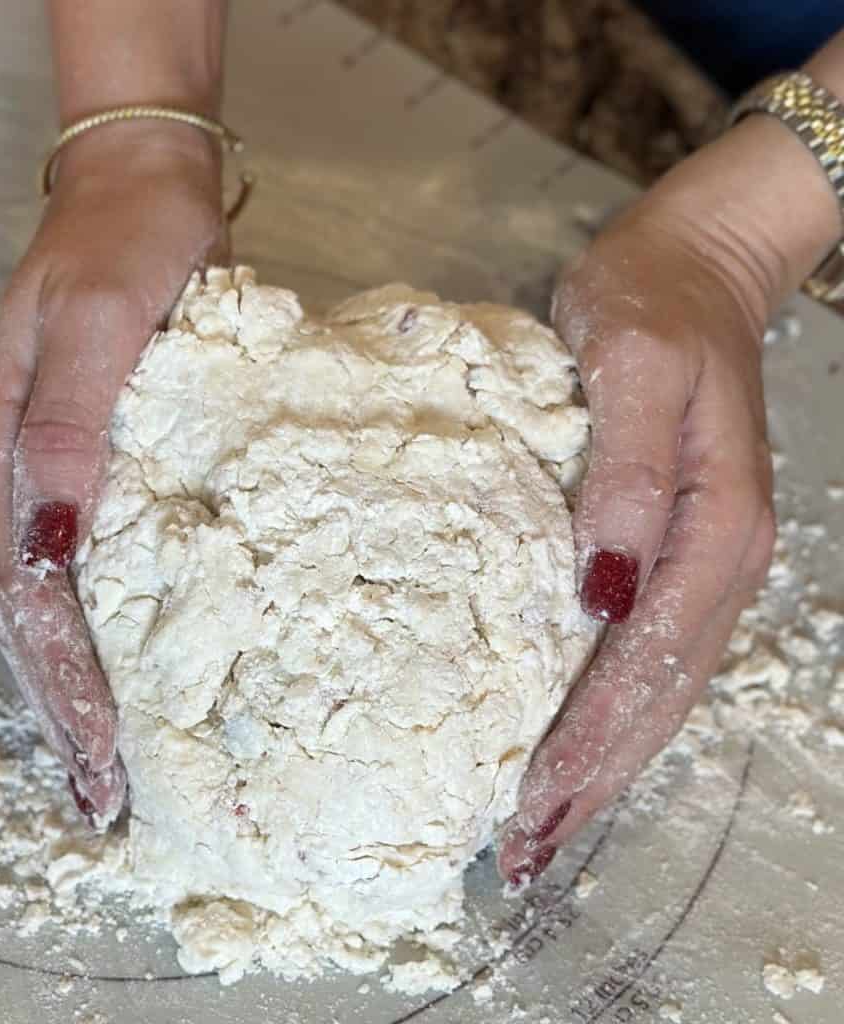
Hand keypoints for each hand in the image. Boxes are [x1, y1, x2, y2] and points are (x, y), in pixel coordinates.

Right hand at [0, 125, 224, 826]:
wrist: (143, 191)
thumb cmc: (129, 244)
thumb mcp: (100, 323)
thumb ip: (73, 426)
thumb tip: (56, 540)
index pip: (21, 585)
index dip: (60, 672)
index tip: (100, 750)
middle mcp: (1, 464)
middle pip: (21, 604)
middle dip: (61, 699)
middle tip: (100, 791)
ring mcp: (36, 462)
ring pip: (43, 592)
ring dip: (70, 675)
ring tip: (102, 756)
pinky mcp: (80, 454)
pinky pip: (75, 559)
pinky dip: (89, 623)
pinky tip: (110, 666)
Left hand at [497, 105, 839, 882]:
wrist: (692, 267)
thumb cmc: (650, 303)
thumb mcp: (632, 362)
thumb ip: (629, 470)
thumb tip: (601, 583)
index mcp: (717, 528)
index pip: (649, 659)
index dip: (593, 738)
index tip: (536, 801)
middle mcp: (719, 563)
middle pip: (660, 697)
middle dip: (593, 779)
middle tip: (526, 850)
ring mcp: (701, 563)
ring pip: (658, 689)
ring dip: (604, 764)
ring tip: (546, 826)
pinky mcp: (672, 550)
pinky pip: (648, 655)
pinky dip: (612, 713)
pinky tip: (577, 745)